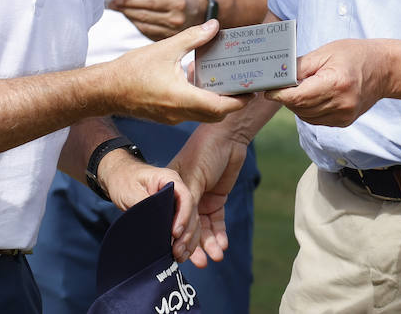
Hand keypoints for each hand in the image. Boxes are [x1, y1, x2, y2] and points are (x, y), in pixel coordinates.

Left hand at [97, 151, 202, 261]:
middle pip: (192, 212)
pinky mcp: (174, 214)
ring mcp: (177, 203)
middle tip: (176, 251)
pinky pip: (186, 228)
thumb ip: (145, 206)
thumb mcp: (131, 192)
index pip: (185, 198)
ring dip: (188, 241)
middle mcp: (178, 191)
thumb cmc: (124, 181)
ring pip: (192, 222)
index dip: (183, 216)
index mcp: (171, 180)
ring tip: (179, 256)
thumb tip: (156, 227)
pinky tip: (182, 254)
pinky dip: (186, 242)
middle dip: (186, 234)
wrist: (119, 178)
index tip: (175, 233)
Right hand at [105, 20, 247, 123]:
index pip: (220, 107)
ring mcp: (172, 117)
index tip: (252, 91)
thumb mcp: (165, 49)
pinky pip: (191, 112)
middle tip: (245, 87)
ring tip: (227, 83)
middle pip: (215, 114)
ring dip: (217, 102)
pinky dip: (201, 101)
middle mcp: (180, 113)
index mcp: (182, 98)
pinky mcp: (166, 116)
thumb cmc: (132, 70)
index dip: (239, 101)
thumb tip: (214, 26)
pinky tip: (200, 83)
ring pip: (203, 114)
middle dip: (233, 103)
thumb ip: (192, 38)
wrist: (105, 90)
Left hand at [109, 0, 200, 39]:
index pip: (150, 1)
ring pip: (143, 24)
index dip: (132, 0)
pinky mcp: (167, 40)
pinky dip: (136, 24)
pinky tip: (130, 17)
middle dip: (126, 8)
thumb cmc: (184, 1)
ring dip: (129, 16)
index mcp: (177, 3)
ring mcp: (171, 32)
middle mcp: (175, 19)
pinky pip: (147, 32)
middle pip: (144, 14)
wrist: (202, 18)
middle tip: (113, 3)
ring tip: (119, 9)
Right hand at [169, 118, 251, 267]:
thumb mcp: (192, 178)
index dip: (177, 236)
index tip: (179, 254)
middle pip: (188, 227)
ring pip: (203, 228)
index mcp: (172, 190)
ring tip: (215, 257)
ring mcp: (201, 199)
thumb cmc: (204, 151)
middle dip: (194, 246)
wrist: (228, 136)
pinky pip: (217, 222)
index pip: (174, 218)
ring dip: (209, 244)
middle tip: (198, 263)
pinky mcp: (217, 199)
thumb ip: (187, 203)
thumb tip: (180, 231)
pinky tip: (222, 246)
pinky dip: (219, 235)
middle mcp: (185, 197)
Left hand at [266, 39, 391, 126]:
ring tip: (297, 88)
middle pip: (300, 107)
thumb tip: (277, 77)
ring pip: (306, 116)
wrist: (384, 69)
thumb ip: (300, 67)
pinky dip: (307, 110)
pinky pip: (316, 120)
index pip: (299, 96)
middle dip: (286, 98)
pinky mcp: (344, 121)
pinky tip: (310, 96)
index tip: (268, 90)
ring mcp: (344, 115)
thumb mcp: (325, 52)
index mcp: (336, 83)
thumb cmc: (354, 55)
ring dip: (296, 104)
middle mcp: (341, 103)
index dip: (280, 95)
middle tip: (280, 85)